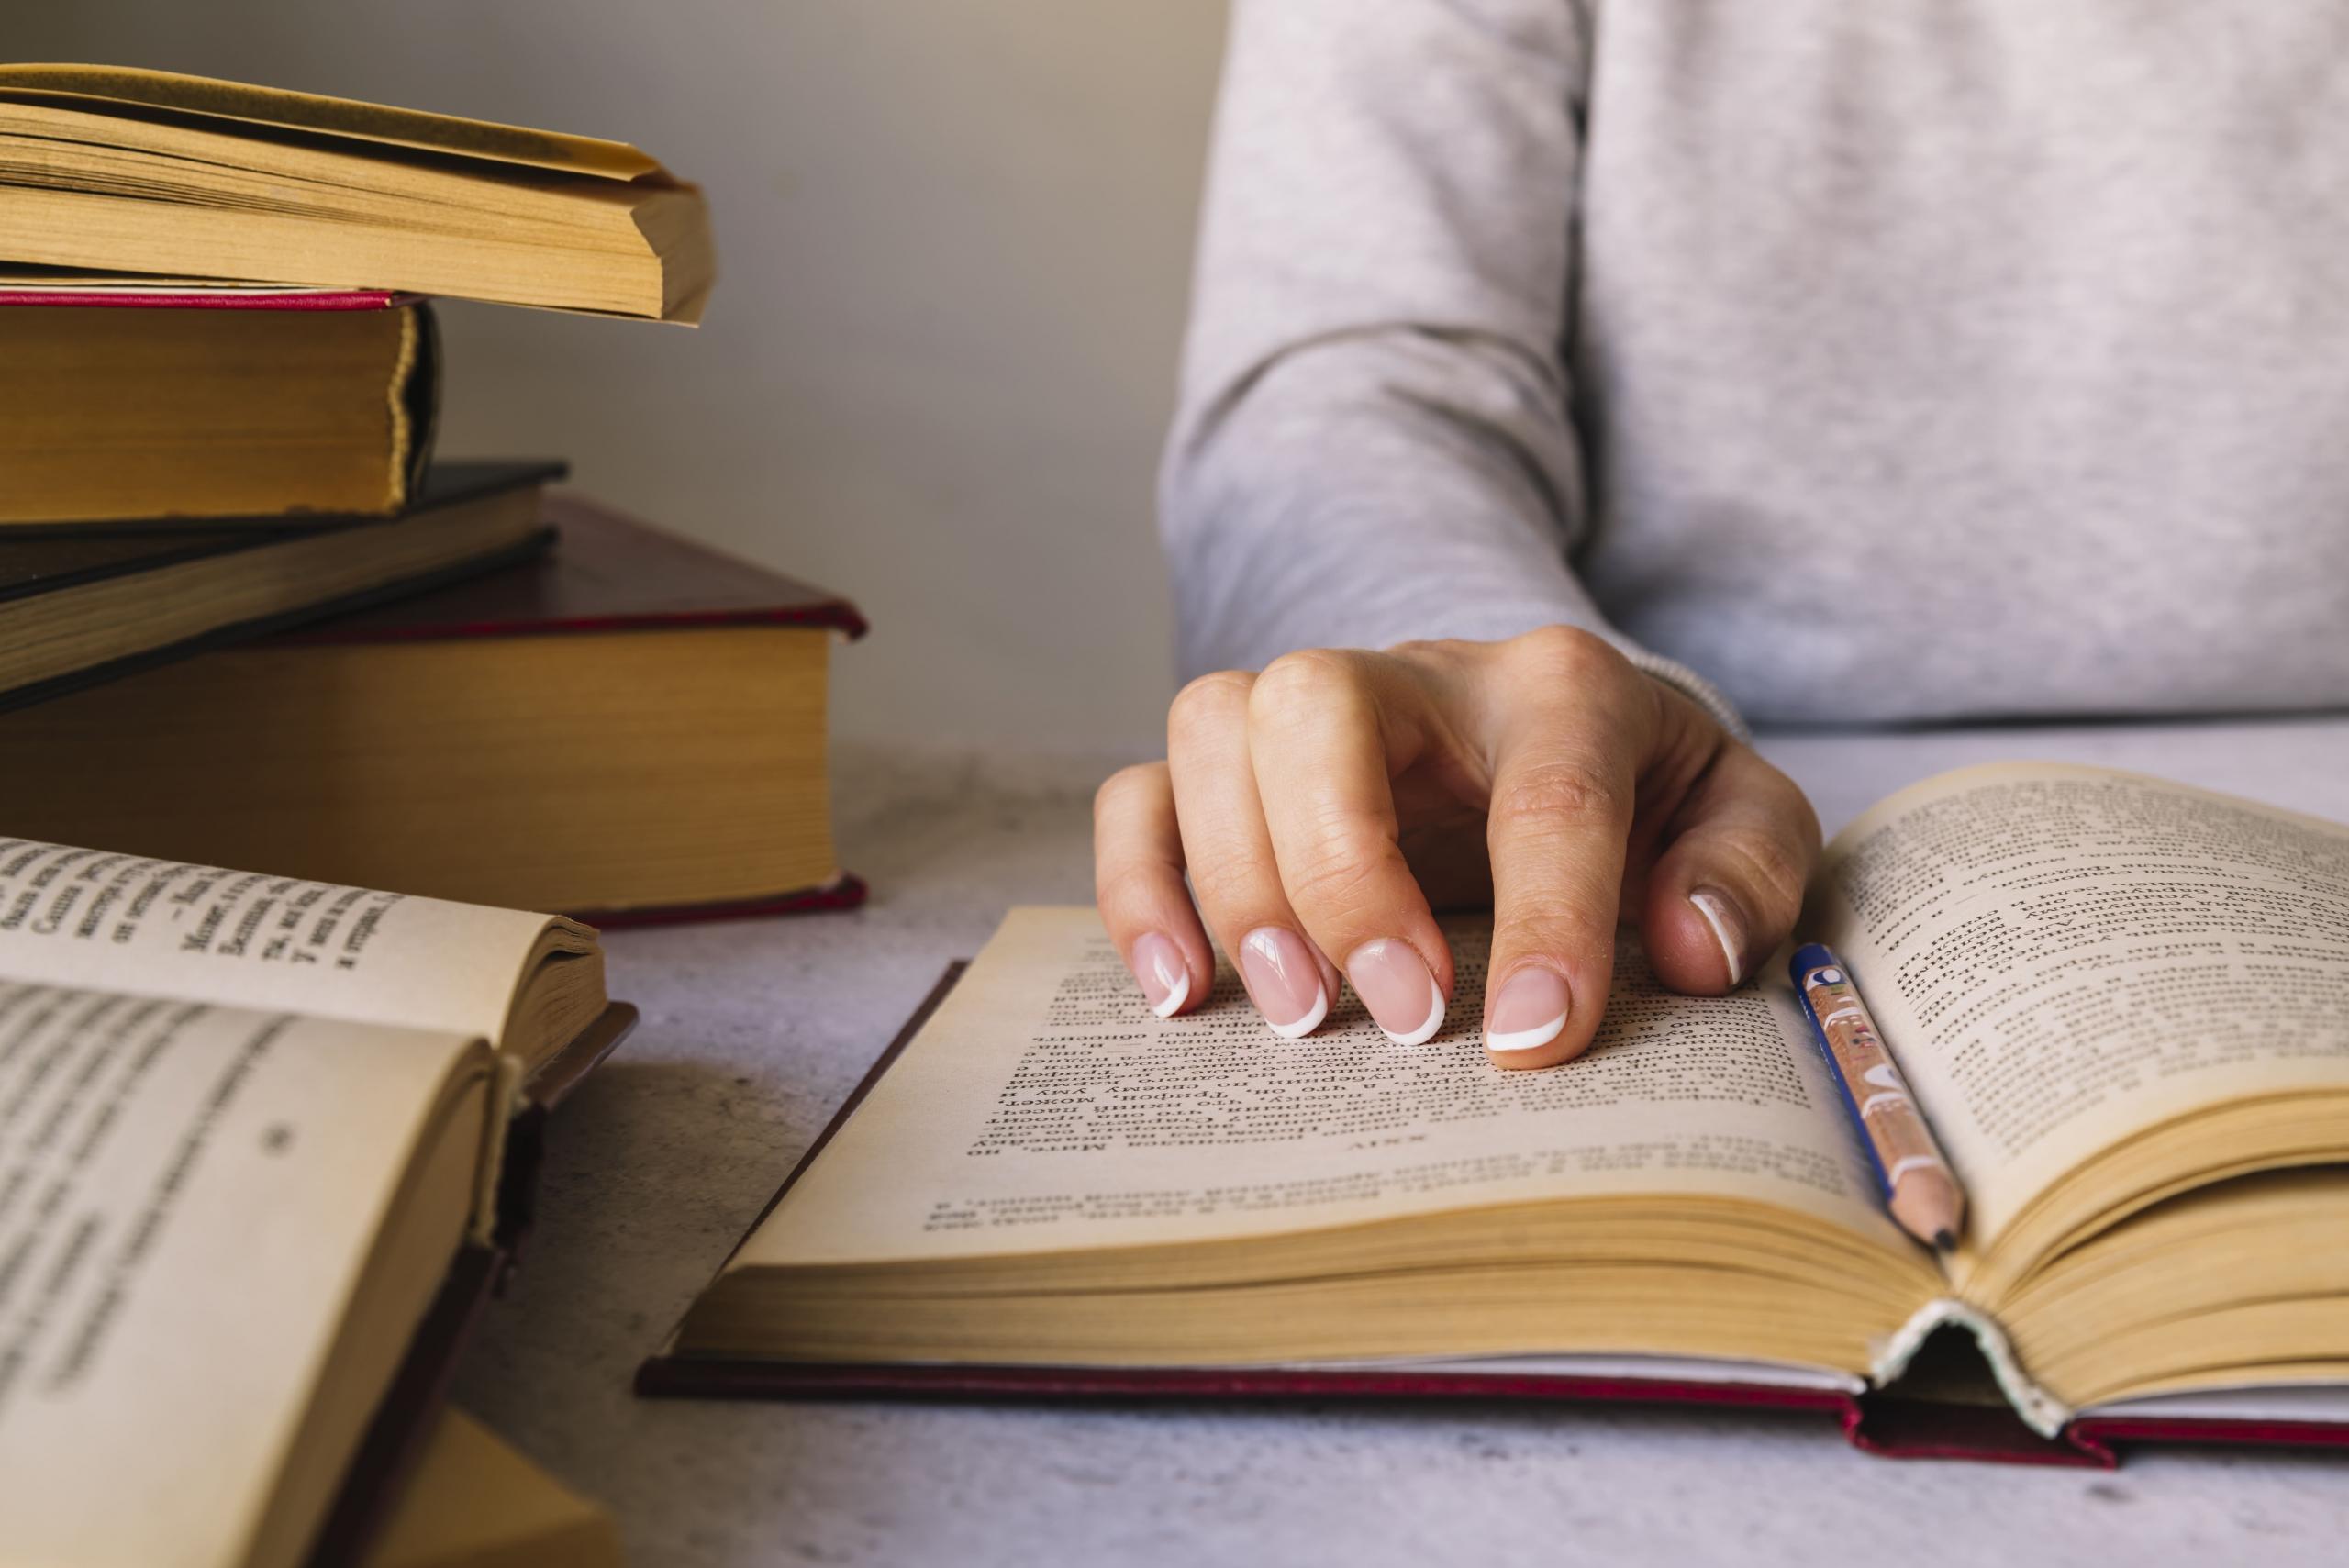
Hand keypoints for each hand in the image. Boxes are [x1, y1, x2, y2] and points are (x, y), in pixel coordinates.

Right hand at [1093, 627, 1820, 1066]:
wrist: (1568, 743)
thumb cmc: (1650, 799)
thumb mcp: (1741, 819)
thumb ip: (1746, 868)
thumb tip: (1686, 949)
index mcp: (1562, 688)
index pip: (1546, 786)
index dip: (1544, 916)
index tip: (1535, 1039)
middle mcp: (1416, 675)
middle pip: (1319, 704)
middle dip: (1343, 870)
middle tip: (1399, 1019)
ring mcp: (1310, 717)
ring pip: (1214, 726)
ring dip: (1234, 881)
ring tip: (1294, 1017)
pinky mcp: (1236, 774)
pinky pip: (1142, 791)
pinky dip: (1142, 887)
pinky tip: (1180, 994)